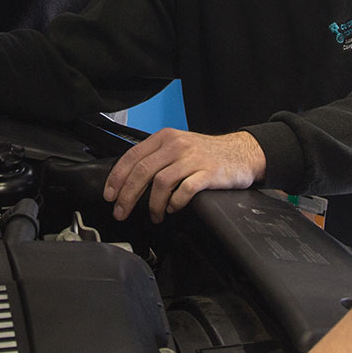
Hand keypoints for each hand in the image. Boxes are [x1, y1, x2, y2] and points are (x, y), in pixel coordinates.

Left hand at [103, 128, 265, 220]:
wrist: (241, 153)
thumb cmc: (207, 153)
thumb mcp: (179, 146)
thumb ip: (156, 158)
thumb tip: (129, 181)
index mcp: (165, 138)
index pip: (132, 157)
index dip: (117, 178)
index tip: (110, 195)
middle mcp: (177, 145)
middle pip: (142, 171)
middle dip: (127, 196)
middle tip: (121, 212)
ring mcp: (192, 158)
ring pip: (161, 182)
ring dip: (152, 204)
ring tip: (154, 215)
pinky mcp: (208, 173)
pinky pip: (185, 190)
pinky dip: (175, 202)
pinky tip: (173, 208)